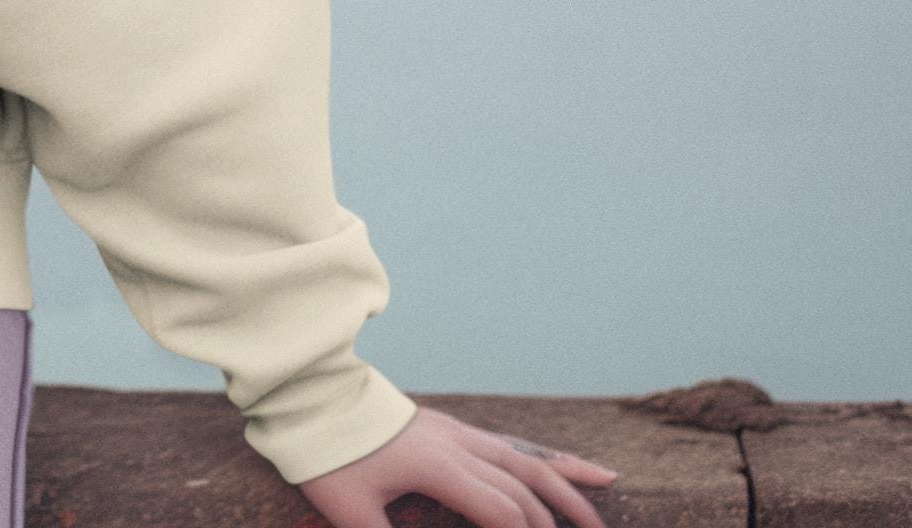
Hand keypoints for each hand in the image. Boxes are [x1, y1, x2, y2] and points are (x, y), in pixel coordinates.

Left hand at [298, 404, 619, 527]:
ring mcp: (456, 433)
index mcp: (436, 466)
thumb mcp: (348, 508)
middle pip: (520, 489)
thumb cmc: (325, 456)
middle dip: (553, 523)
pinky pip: (510, 444)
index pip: (499, 511)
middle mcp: (456, 445)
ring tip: (601, 510)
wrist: (310, 397)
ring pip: (525, 460)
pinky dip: (547, 458)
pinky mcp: (451, 428)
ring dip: (566, 487)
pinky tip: (580, 467)